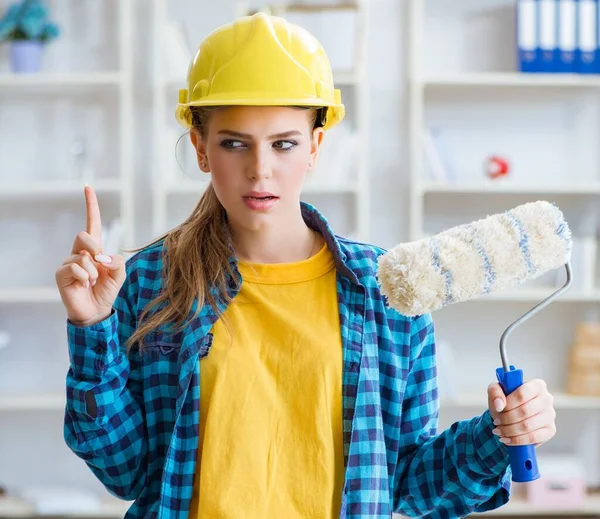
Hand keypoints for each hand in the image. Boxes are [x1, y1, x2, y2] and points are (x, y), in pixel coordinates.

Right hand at [55, 186, 125, 326]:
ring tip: (93, 281)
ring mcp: (69, 262)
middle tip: (100, 264)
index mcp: (95, 248)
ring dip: (94, 270)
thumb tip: (101, 255)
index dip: (90, 206)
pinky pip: (75, 268)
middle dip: (95, 248)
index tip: (88, 187)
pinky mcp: (61, 274)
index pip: (92, 223)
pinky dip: (86, 277)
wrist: (96, 310)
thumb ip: (116, 261)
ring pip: (82, 255)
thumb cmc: (106, 290)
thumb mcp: (119, 274)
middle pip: (84, 235)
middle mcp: (79, 252)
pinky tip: (85, 285)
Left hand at [487, 379, 555, 445]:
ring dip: (510, 430)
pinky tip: (507, 439)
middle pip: (525, 411)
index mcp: (536, 385)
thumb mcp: (496, 391)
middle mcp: (547, 398)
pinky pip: (533, 438)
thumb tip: (499, 405)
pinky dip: (517, 440)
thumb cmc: (506, 400)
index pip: (522, 394)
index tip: (498, 410)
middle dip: (506, 419)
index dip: (508, 404)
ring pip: (528, 426)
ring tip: (499, 431)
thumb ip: (495, 393)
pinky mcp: (550, 430)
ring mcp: (550, 415)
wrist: (511, 415)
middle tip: (496, 423)